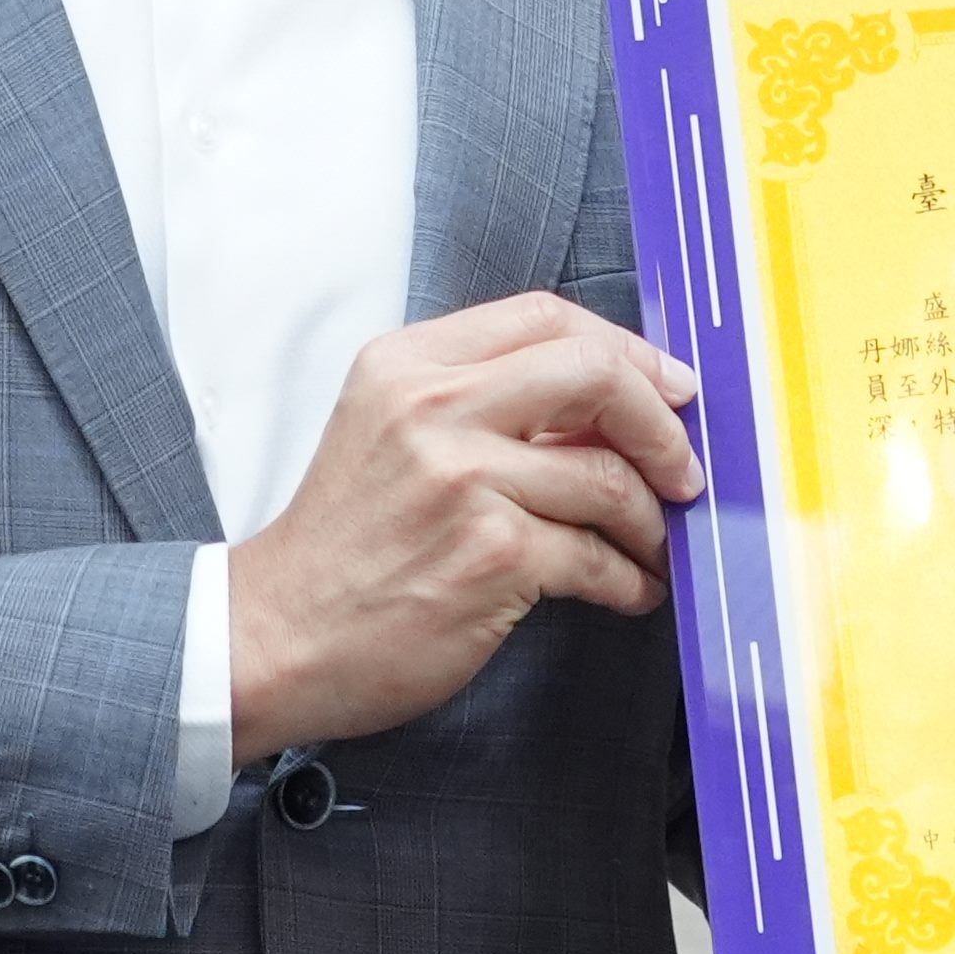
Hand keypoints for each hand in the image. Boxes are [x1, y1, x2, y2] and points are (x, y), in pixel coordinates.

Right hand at [226, 294, 703, 758]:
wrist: (272, 637)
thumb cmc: (343, 548)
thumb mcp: (388, 433)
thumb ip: (479, 401)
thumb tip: (611, 403)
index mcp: (408, 363)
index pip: (547, 316)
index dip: (627, 350)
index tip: (667, 389)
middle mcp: (433, 406)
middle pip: (594, 373)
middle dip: (661, 423)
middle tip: (682, 468)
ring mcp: (462, 479)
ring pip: (608, 475)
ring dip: (651, 521)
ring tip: (654, 547)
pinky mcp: (489, 553)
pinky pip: (596, 555)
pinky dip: (630, 578)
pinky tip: (630, 590)